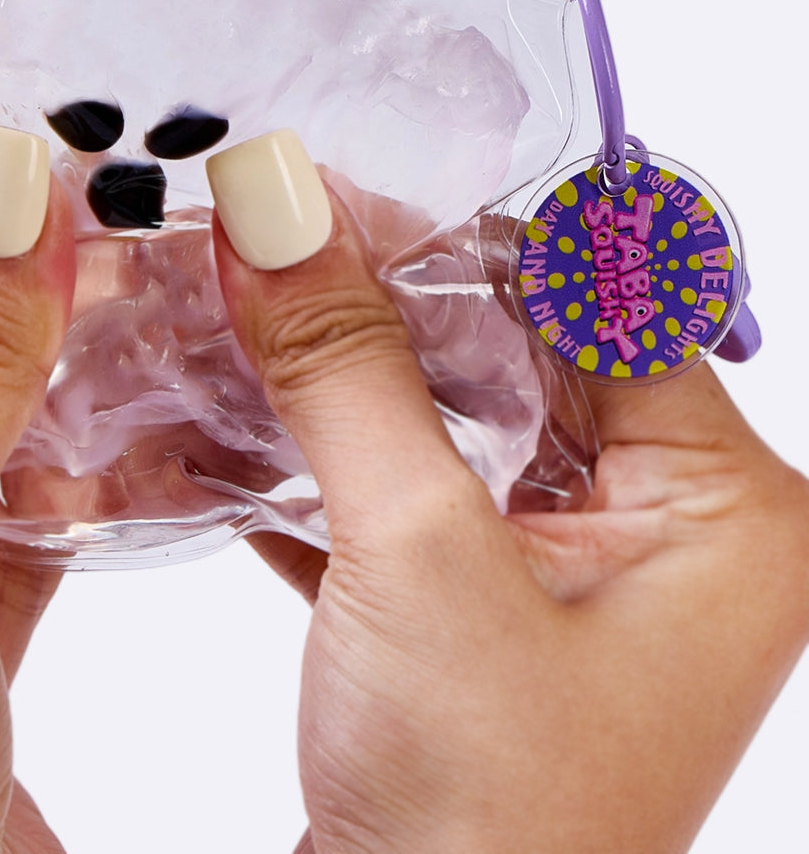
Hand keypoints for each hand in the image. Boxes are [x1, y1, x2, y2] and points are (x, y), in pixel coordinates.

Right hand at [209, 135, 808, 853]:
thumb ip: (346, 368)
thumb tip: (277, 211)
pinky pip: (421, 482)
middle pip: (524, 347)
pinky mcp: (498, 598)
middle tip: (277, 239)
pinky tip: (244, 417)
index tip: (348, 180)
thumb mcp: (418, 557)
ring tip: (250, 306)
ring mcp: (580, 564)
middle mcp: (671, 526)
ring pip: (461, 413)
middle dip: (391, 299)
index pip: (602, 295)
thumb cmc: (489, 824)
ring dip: (350, 371)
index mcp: (725, 506)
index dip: (470, 231)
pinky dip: (335, 451)